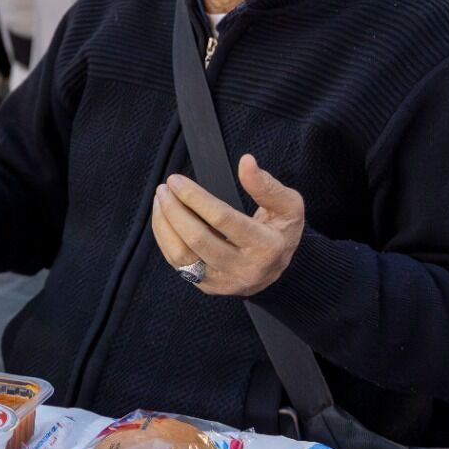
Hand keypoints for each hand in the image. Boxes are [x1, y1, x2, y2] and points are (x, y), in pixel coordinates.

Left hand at [150, 153, 305, 295]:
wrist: (277, 271)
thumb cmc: (281, 232)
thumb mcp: (288, 206)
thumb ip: (267, 185)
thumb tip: (246, 161)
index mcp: (266, 247)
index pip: (223, 220)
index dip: (195, 197)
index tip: (177, 180)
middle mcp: (244, 269)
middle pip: (197, 239)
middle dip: (174, 210)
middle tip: (164, 188)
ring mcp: (223, 282)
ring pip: (181, 255)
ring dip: (164, 224)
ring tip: (160, 200)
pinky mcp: (207, 287)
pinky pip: (177, 263)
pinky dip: (164, 238)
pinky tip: (162, 218)